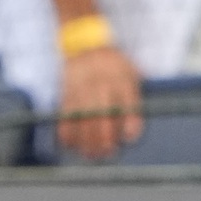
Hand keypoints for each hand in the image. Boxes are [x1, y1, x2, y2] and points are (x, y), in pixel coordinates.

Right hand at [58, 41, 144, 161]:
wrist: (85, 45)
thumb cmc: (113, 65)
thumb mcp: (132, 73)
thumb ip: (135, 97)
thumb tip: (134, 130)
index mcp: (122, 79)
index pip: (128, 102)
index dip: (130, 122)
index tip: (129, 138)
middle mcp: (102, 83)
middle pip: (102, 113)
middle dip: (105, 136)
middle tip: (107, 153)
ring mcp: (82, 87)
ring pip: (82, 117)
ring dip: (85, 139)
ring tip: (90, 154)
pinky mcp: (67, 91)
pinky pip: (65, 113)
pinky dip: (66, 130)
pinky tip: (70, 144)